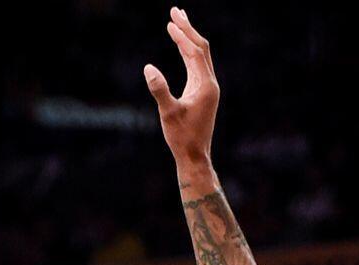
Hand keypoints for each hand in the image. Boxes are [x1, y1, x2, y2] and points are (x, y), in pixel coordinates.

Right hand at [144, 7, 219, 165]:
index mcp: (206, 85)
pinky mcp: (203, 93)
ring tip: (177, 22)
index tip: (170, 21)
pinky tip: (181, 47)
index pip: (195, 52)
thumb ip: (160, 90)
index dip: (182, 36)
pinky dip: (188, 53)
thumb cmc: (181, 138)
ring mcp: (208, 88)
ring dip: (189, 38)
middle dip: (188, 29)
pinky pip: (196, 66)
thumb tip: (148, 68)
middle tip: (175, 10)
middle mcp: (210, 83)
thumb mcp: (168, 113)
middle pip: (201, 48)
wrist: (195, 156)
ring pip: (200, 56)